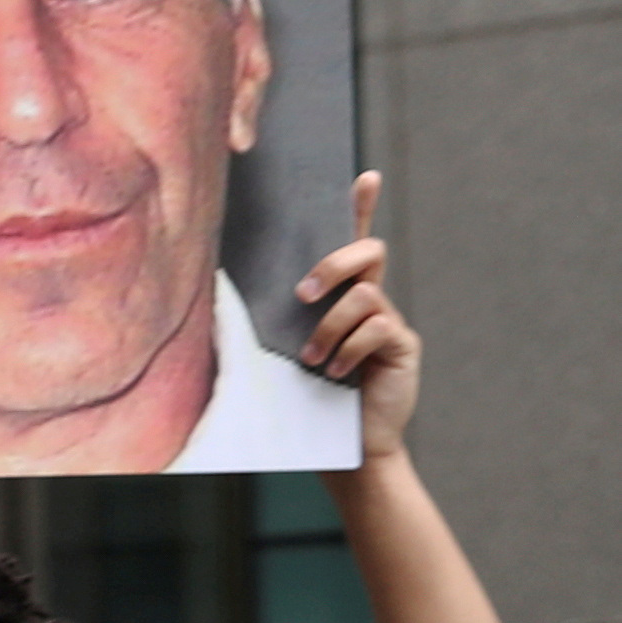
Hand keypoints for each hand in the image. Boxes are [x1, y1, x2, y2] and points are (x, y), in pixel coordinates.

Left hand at [299, 170, 417, 462]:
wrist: (343, 446)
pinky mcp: (402, 345)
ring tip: (313, 360)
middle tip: (303, 296)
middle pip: (368, 252)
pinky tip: (335, 375)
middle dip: (333, 265)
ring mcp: (390, 322)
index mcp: (342, 297)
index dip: (361, 209)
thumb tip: (220, 289)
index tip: (365, 176)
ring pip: (364, 296)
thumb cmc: (303, 397)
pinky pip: (376, 328)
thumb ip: (275, 318)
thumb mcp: (282, 351)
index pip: (355, 242)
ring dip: (330, 328)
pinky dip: (348, 351)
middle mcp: (372, 301)